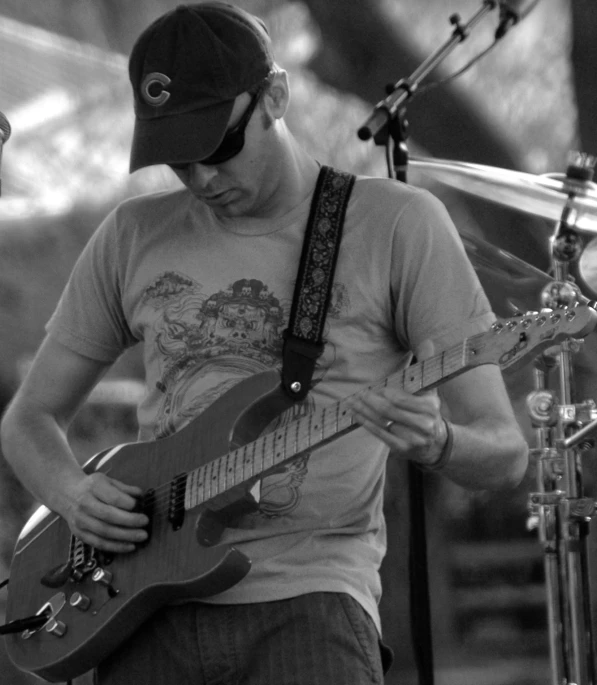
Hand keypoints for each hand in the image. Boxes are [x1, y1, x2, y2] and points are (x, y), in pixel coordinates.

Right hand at [63, 472, 148, 552]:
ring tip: (142, 536)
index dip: (127, 503)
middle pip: (108, 515)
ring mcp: (80, 520)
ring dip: (125, 536)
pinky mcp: (79, 534)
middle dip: (129, 521)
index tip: (139, 506)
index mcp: (94, 487)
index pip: (112, 497)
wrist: (67, 494)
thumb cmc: (94, 487)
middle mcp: (84, 504)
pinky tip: (130, 546)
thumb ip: (125, 488)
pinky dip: (116, 546)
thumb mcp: (108, 480)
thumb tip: (141, 496)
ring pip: (104, 532)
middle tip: (145, 522)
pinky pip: (99, 543)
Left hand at [350, 339, 447, 465]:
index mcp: (431, 407)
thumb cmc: (427, 410)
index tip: (374, 388)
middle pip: (390, 411)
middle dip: (371, 402)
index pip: (403, 399)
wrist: (435, 442)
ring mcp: (413, 439)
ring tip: (352, 403)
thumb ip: (427, 365)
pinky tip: (357, 416)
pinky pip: (381, 435)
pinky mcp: (402, 448)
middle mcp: (424, 425)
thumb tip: (427, 341)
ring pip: (383, 422)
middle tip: (358, 394)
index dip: (386, 393)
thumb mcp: (430, 388)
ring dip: (364, 412)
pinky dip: (367, 424)